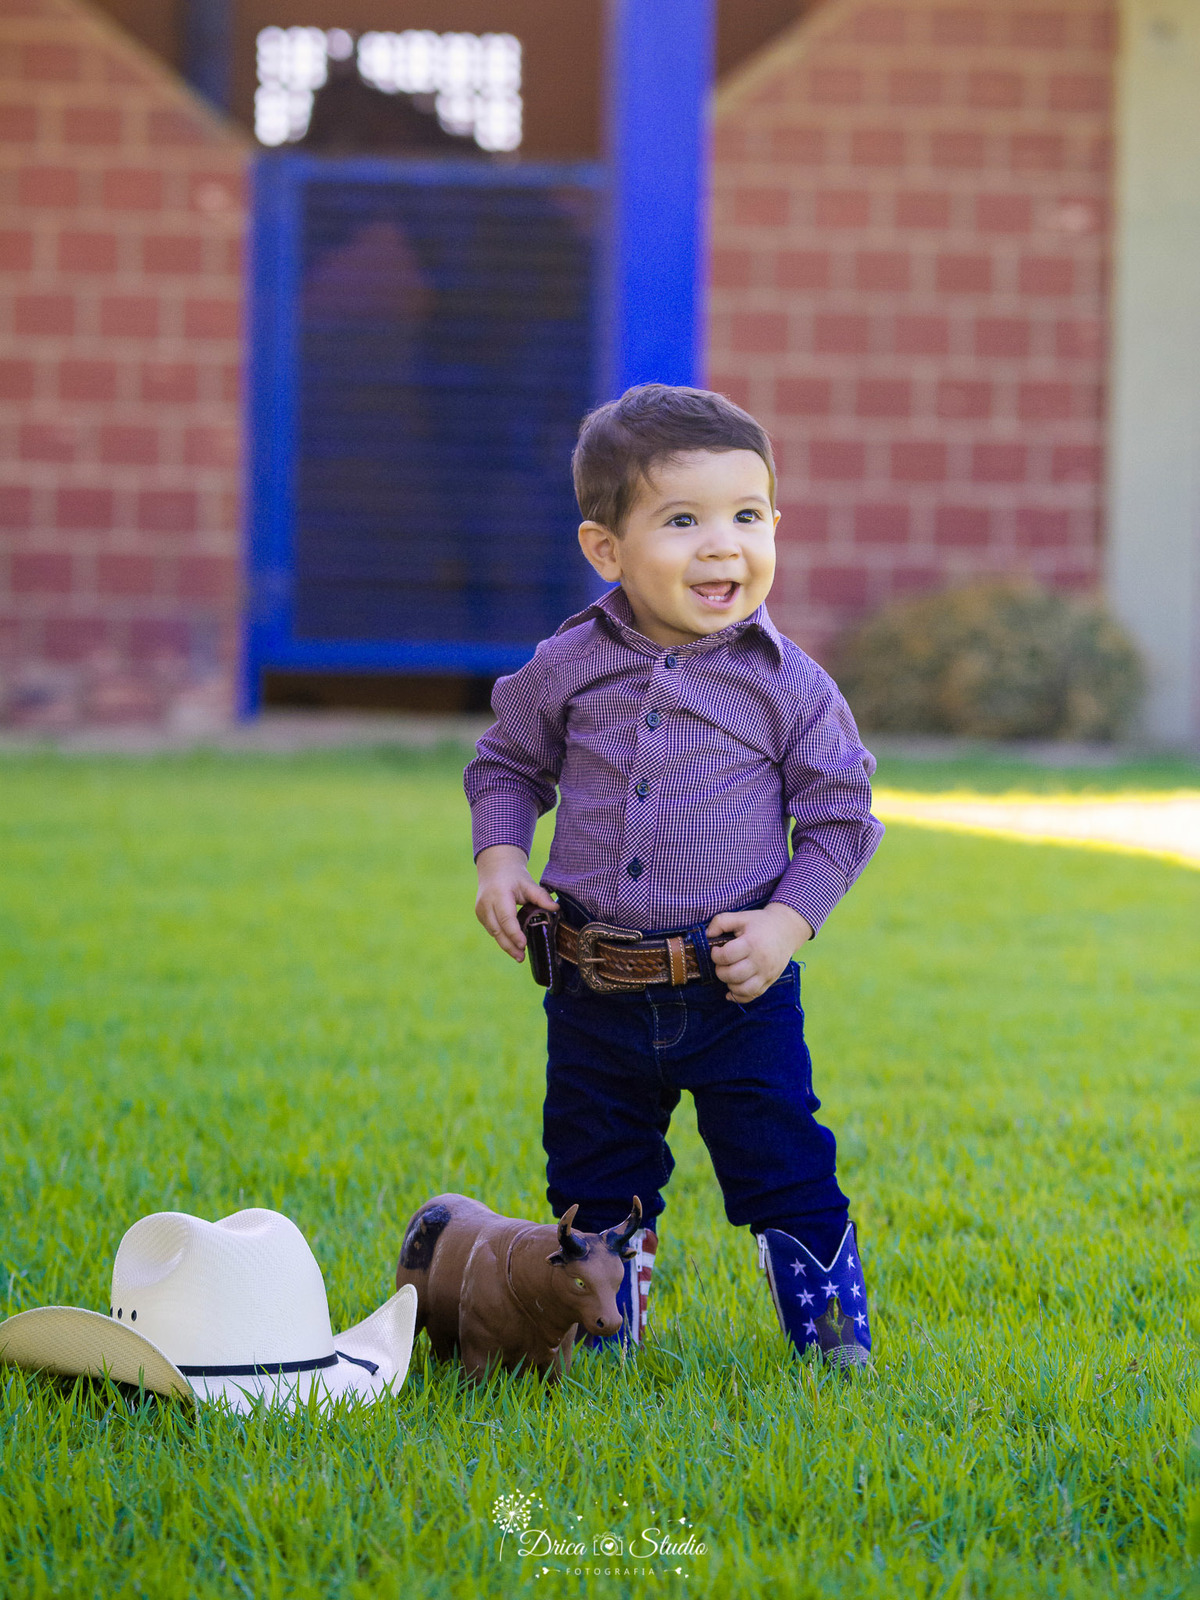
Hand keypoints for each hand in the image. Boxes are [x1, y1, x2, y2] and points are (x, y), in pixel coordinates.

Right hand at [475, 845, 557, 960]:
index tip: (523, 944)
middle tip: (521, 957)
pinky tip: (512, 947)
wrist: (495, 868)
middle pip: (498, 929)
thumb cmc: (514, 877)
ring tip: (519, 956)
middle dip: (509, 945)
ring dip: (506, 945)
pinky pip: (492, 930)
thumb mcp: (528, 883)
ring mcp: (481, 910)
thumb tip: (556, 908)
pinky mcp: (481, 915)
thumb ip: (541, 896)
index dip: (514, 933)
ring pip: (494, 932)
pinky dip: (502, 939)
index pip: (506, 918)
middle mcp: (486, 904)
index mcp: (499, 894)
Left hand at [705, 902, 813, 1001]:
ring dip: (729, 984)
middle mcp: (760, 961)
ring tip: (729, 973)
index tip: (716, 950)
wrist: (787, 930)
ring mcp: (766, 973)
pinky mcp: (769, 981)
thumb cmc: (760, 923)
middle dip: (720, 971)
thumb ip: (720, 922)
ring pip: (742, 989)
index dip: (715, 955)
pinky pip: (752, 996)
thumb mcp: (741, 917)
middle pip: (733, 975)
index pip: (726, 956)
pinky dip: (739, 996)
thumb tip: (707, 935)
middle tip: (722, 962)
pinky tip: (732, 990)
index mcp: (752, 943)